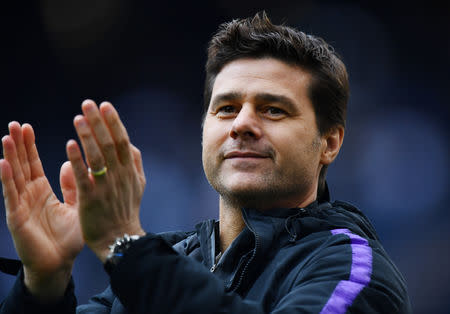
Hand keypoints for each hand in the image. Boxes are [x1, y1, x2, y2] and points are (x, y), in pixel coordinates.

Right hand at [0, 122, 83, 300]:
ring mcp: (20, 205)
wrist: (60, 263)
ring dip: (9, 156)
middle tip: (14, 124)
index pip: (33, 164)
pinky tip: (3, 163)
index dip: (29, 146)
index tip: (26, 127)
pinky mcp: (17, 217)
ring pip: (14, 176)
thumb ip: (72, 186)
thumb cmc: (68, 238)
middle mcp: (28, 195)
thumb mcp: (76, 206)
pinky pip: (11, 195)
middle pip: (20, 165)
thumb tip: (67, 163)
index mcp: (42, 192)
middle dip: (17, 145)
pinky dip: (7, 179)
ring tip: (6, 136)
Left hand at [66, 100, 145, 261]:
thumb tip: (129, 142)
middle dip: (99, 122)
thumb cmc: (126, 209)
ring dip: (87, 136)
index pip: (123, 141)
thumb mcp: (138, 184)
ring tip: (78, 118)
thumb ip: (135, 162)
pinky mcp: (91, 199)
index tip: (104, 105)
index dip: (114, 122)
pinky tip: (69, 145)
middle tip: (87, 104)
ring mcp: (106, 187)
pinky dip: (77, 160)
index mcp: (130, 171)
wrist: (119, 238)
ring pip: (97, 157)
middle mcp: (120, 176)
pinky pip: (84, 176)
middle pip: (110, 144)